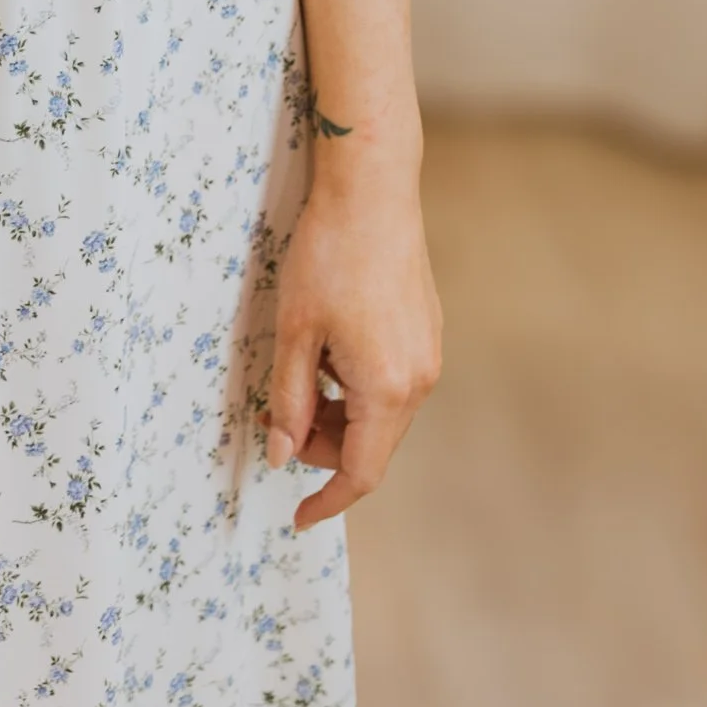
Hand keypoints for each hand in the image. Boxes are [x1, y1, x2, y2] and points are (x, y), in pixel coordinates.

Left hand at [265, 158, 442, 531]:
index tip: (297, 517)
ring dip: (341, 416)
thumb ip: (289, 402)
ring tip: (302, 376)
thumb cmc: (328, 256)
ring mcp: (428, 354)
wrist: (372, 189)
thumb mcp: (294, 333)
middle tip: (279, 422)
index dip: (327, 500)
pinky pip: (392, 382)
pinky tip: (329, 351)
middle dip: (325, 448)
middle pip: (373, 446)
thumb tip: (282, 455)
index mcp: (387, 389)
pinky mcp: (426, 330)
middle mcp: (418, 380)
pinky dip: (358, 388)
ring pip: (382, 414)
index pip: (361, 473)